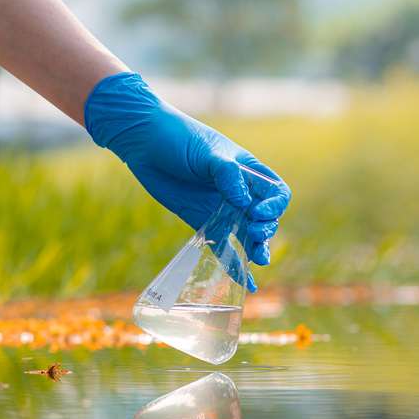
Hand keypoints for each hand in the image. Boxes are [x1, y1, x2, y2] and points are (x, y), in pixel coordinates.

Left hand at [84, 73, 290, 279]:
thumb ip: (226, 174)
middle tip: (254, 234)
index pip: (276, 193)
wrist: (143, 141)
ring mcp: (220, 208)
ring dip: (256, 249)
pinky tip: (244, 282)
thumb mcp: (206, 151)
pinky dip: (233, 263)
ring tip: (259, 261)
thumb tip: (243, 202)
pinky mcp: (201, 221)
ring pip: (247, 235)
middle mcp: (238, 191)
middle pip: (265, 217)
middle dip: (265, 230)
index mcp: (247, 170)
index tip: (257, 213)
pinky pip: (222, 245)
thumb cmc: (178, 136)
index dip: (274, 206)